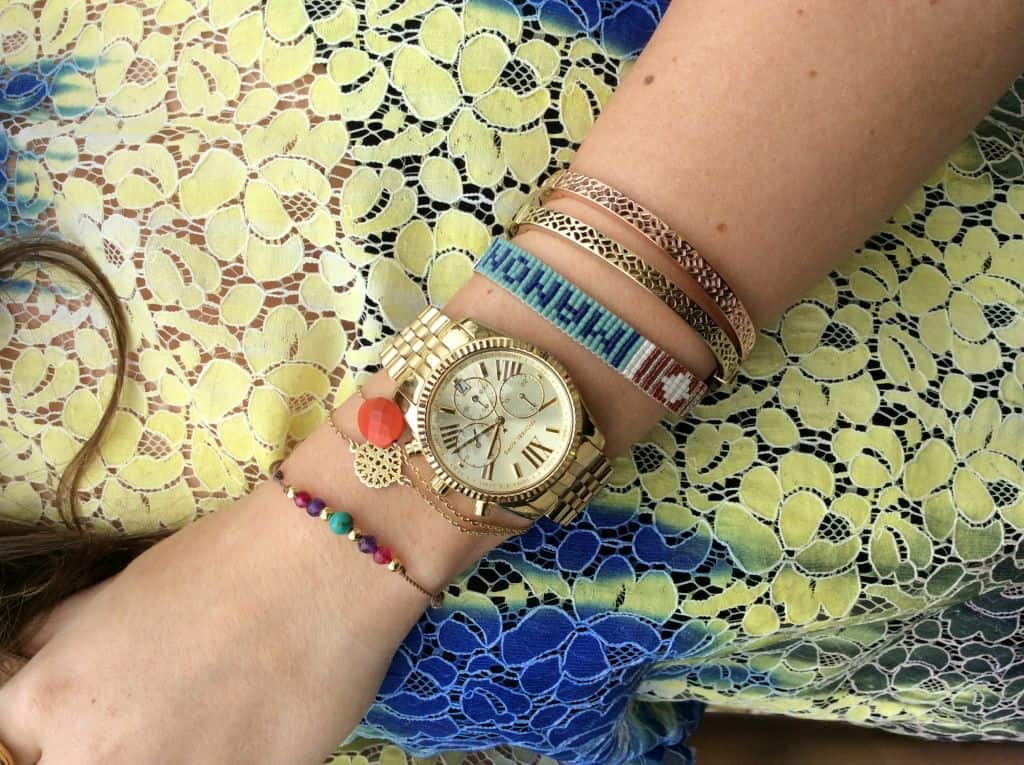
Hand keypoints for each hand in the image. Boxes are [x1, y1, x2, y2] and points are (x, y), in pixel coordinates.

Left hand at [0, 380, 511, 764]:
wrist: (326, 566)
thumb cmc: (221, 562)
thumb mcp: (120, 589)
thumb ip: (66, 638)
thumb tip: (35, 659)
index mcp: (53, 702)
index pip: (9, 737)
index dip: (45, 715)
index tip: (81, 699)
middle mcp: (96, 761)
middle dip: (97, 740)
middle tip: (156, 703)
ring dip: (164, 750)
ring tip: (204, 711)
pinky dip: (221, 755)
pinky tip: (246, 721)